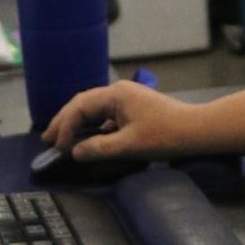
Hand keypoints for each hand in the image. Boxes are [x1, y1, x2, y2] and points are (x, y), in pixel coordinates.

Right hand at [42, 80, 199, 161]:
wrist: (196, 130)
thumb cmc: (165, 135)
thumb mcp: (129, 145)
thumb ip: (98, 148)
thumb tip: (75, 152)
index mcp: (115, 95)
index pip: (80, 106)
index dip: (65, 126)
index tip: (57, 146)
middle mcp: (119, 92)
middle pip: (83, 103)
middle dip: (65, 121)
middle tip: (47, 139)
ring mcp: (127, 98)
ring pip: (94, 108)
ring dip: (78, 123)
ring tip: (61, 139)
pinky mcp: (134, 108)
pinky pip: (106, 114)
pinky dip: (93, 126)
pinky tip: (87, 139)